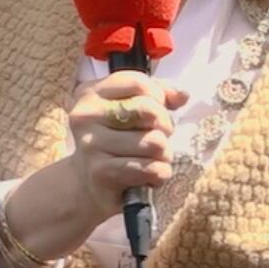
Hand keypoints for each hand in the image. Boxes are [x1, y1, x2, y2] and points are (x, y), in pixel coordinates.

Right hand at [67, 71, 188, 223]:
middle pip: (149, 110)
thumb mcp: (129, 109)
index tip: (158, 109)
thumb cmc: (115, 140)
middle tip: (158, 137)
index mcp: (90, 93)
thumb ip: (158, 95)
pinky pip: (152, 169)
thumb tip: (182, 95)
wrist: (87, 184)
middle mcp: (86, 116)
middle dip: (165, 125)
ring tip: (153, 158)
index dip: (159, 96)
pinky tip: (149, 176)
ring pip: (154, 142)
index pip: (138, 83)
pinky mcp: (102, 173)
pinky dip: (160, 174)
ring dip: (164, 154)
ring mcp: (91, 145)